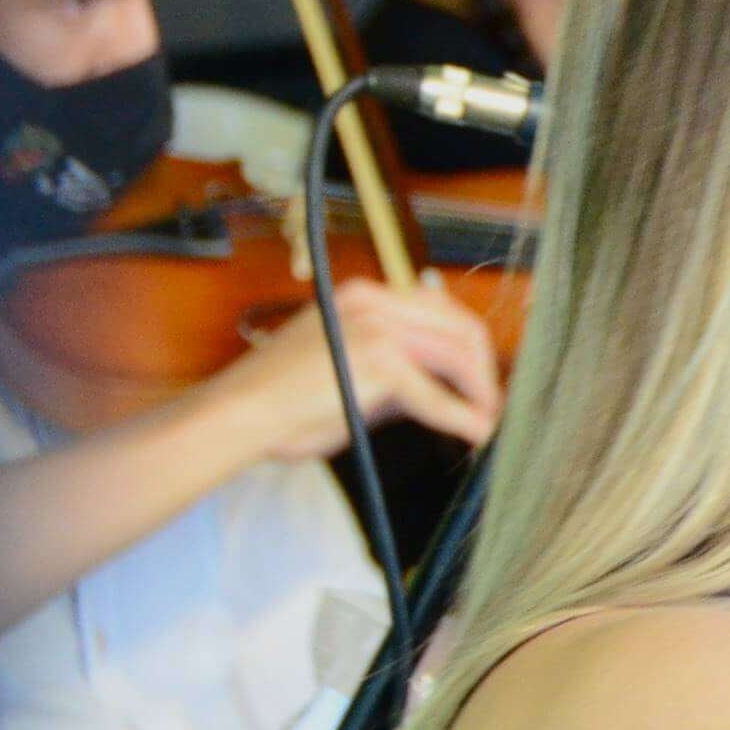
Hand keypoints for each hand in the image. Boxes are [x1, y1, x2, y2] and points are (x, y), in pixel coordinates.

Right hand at [217, 275, 503, 461]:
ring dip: (481, 393)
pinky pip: (438, 396)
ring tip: (486, 422)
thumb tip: (446, 386)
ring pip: (458, 357)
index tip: (480, 377)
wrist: (238, 413)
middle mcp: (375, 301)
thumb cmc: (282, 400)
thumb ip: (396, 366)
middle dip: (483, 369)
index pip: (439, 309)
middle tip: (491, 404)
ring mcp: (378, 328)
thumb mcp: (347, 366)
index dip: (469, 346)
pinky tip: (475, 434)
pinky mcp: (381, 363)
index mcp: (364, 295)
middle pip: (459, 328)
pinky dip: (463, 418)